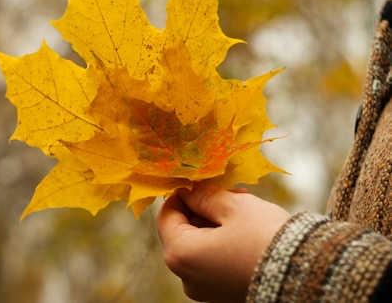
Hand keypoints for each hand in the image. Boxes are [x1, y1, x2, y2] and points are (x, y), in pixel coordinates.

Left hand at [156, 183, 289, 301]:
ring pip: (200, 243)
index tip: (203, 182)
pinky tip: (248, 229)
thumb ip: (204, 195)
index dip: (183, 194)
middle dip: (204, 207)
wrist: (306, 279)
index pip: (166, 214)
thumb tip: (188, 189)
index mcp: (180, 254)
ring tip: (245, 207)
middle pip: (183, 230)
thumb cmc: (265, 240)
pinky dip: (225, 241)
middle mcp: (186, 277)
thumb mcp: (233, 207)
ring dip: (217, 222)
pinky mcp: (222, 293)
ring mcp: (204, 288)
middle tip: (231, 192)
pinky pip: (214, 259)